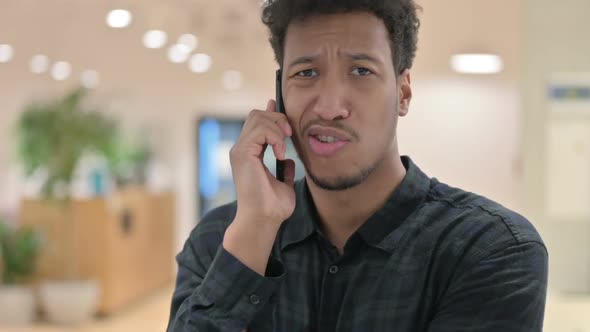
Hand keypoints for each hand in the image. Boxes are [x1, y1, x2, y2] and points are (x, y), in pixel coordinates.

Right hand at [229, 99, 296, 225]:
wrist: (264, 220)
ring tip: (284, 147)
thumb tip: (289, 159)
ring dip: (277, 128)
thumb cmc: (273, 208)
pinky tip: (280, 153)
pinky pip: (260, 129)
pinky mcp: (242, 154)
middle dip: (277, 118)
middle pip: (257, 115)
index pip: (256, 123)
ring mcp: (240, 151)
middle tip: (289, 136)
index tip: (280, 107)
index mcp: (249, 154)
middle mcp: (242, 150)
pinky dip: (275, 137)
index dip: (270, 113)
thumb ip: (285, 169)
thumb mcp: (284, 183)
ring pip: (258, 118)